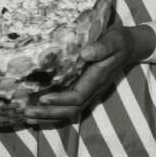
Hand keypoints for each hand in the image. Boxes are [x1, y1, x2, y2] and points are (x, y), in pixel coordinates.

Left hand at [24, 24, 155, 123]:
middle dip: (49, 113)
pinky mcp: (83, 89)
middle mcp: (92, 89)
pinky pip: (68, 105)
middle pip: (70, 109)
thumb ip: (102, 47)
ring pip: (69, 111)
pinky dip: (53, 111)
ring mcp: (88, 91)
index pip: (78, 96)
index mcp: (97, 79)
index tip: (42, 99)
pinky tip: (37, 111)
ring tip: (27, 117)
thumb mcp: (114, 40)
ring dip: (48, 116)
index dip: (60, 100)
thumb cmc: (119, 41)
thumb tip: (85, 53)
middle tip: (26, 113)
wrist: (129, 46)